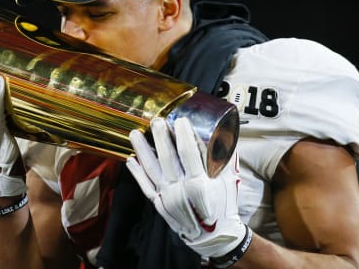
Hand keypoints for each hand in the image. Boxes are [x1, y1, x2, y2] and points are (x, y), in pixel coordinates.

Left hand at [126, 116, 245, 258]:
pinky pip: (145, 186)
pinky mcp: (159, 204)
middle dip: (160, 138)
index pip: (189, 154)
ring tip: (135, 134)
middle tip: (156, 121)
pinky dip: (137, 173)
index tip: (180, 120)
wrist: (214, 237)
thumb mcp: (227, 181)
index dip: (183, 136)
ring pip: (151, 170)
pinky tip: (131, 159)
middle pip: (167, 159)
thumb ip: (223, 158)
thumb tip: (222, 133)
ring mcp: (167, 198)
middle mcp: (181, 192)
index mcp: (200, 185)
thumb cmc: (223, 206)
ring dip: (142, 151)